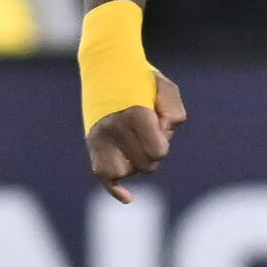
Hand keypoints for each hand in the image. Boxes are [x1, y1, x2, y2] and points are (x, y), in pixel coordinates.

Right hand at [87, 70, 185, 201]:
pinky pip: (104, 178)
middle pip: (146, 166)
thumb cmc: (141, 79)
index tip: (157, 124)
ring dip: (136, 161)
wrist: (106, 68)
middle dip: (152, 152)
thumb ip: (173, 114)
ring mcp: (99, 140)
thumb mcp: (166, 89)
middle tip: (145, 131)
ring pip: (128, 173)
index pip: (158, 152)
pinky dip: (116, 190)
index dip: (162, 142)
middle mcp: (114, 130)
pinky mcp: (93, 146)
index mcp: (135, 115)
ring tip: (133, 139)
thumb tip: (164, 135)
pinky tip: (129, 198)